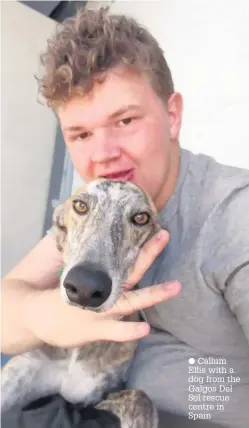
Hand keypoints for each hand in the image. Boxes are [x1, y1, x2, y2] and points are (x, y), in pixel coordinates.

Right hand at [24, 230, 180, 346]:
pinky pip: (116, 331)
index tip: (158, 230)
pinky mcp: (97, 330)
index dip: (143, 246)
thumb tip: (104, 251)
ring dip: (153, 294)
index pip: (124, 258)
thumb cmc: (60, 296)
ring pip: (131, 301)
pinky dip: (129, 331)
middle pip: (131, 271)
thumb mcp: (74, 278)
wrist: (36, 316)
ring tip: (175, 286)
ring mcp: (102, 311)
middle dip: (148, 254)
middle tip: (164, 236)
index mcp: (99, 279)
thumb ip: (92, 269)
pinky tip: (145, 329)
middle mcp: (103, 292)